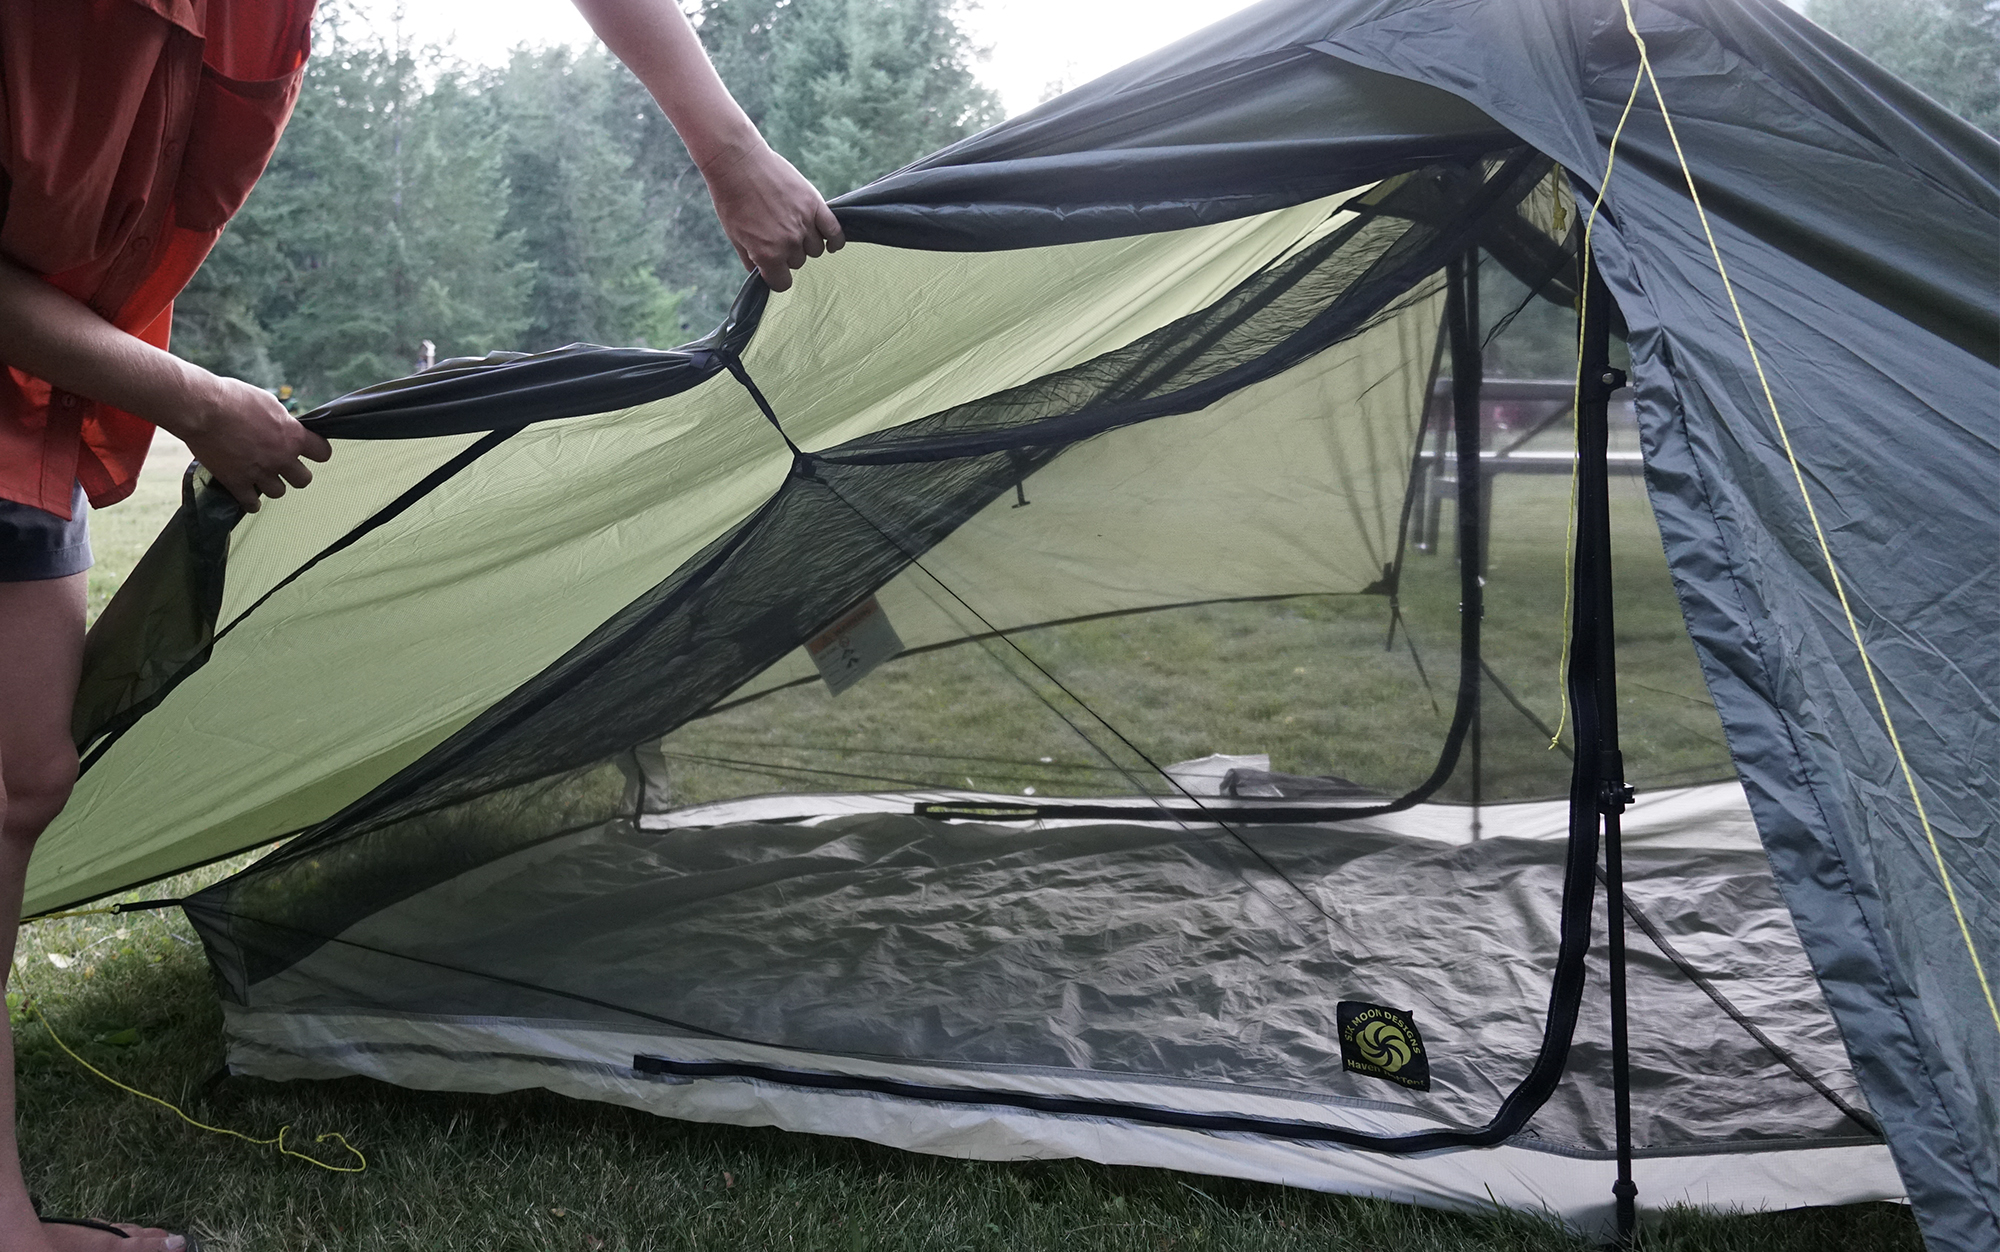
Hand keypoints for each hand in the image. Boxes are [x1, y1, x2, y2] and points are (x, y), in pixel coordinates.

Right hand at [168, 370, 331, 511]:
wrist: (201, 408)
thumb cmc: (233, 398)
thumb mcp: (268, 403)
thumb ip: (282, 421)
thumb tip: (287, 427)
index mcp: (292, 436)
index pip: (323, 453)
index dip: (316, 452)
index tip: (309, 451)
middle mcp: (281, 457)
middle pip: (304, 480)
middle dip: (294, 473)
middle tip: (282, 467)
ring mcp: (259, 472)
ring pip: (278, 492)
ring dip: (271, 485)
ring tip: (261, 477)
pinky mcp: (237, 482)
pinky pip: (251, 504)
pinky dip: (251, 502)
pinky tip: (248, 496)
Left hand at [701, 141, 844, 291]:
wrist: (738, 163)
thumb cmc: (732, 200)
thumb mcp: (735, 237)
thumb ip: (752, 261)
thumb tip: (763, 273)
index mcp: (767, 254)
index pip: (782, 283)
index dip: (776, 276)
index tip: (772, 266)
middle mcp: (789, 242)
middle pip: (798, 262)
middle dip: (788, 253)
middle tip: (775, 233)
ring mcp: (804, 223)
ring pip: (815, 249)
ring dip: (806, 243)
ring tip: (793, 226)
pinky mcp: (815, 205)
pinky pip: (835, 232)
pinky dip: (835, 240)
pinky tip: (831, 243)